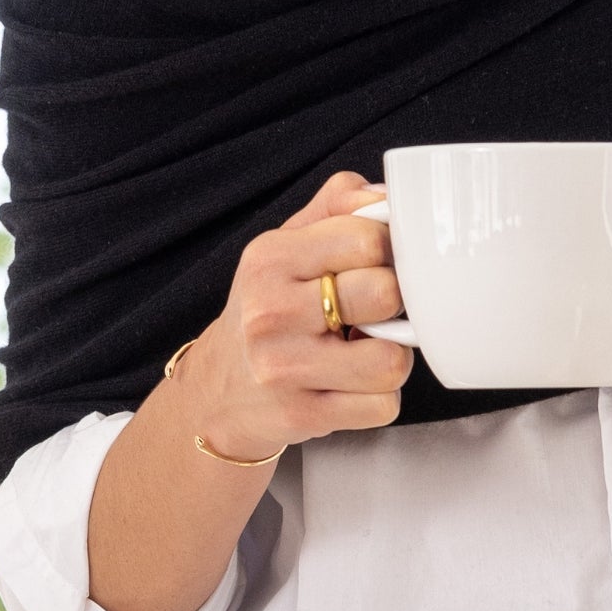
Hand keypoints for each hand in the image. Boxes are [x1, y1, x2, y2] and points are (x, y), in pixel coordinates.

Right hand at [178, 172, 412, 456]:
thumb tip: (386, 196)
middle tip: (374, 314)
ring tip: (362, 353)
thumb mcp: (286, 247)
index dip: (389, 253)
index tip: (378, 268)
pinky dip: (378, 399)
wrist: (217, 392)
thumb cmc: (267, 312)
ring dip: (390, 359)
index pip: (366, 239)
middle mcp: (271, 310)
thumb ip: (336, 208)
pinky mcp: (303, 415)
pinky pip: (383, 406)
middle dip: (394, 307)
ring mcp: (284, 367)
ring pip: (392, 360)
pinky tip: (351, 387)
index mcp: (271, 258)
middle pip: (385, 295)